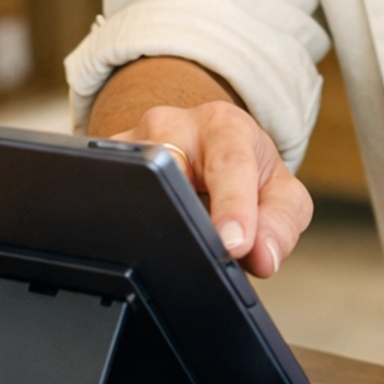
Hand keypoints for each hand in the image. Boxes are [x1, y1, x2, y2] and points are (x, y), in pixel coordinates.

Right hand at [113, 100, 312, 280]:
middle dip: (183, 219)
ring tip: (172, 251)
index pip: (230, 163)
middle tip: (199, 259)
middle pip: (168, 171)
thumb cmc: (246, 168)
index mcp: (224, 126)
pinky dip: (126, 227)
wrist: (210, 146)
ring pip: (131, 184)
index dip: (232, 206)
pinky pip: (108, 198)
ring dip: (153, 226)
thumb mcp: (279, 191)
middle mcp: (172, 125)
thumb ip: (281, 222)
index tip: (234, 244)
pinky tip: (140, 239)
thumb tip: (262, 257)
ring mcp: (131, 143)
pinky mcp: (102, 164)